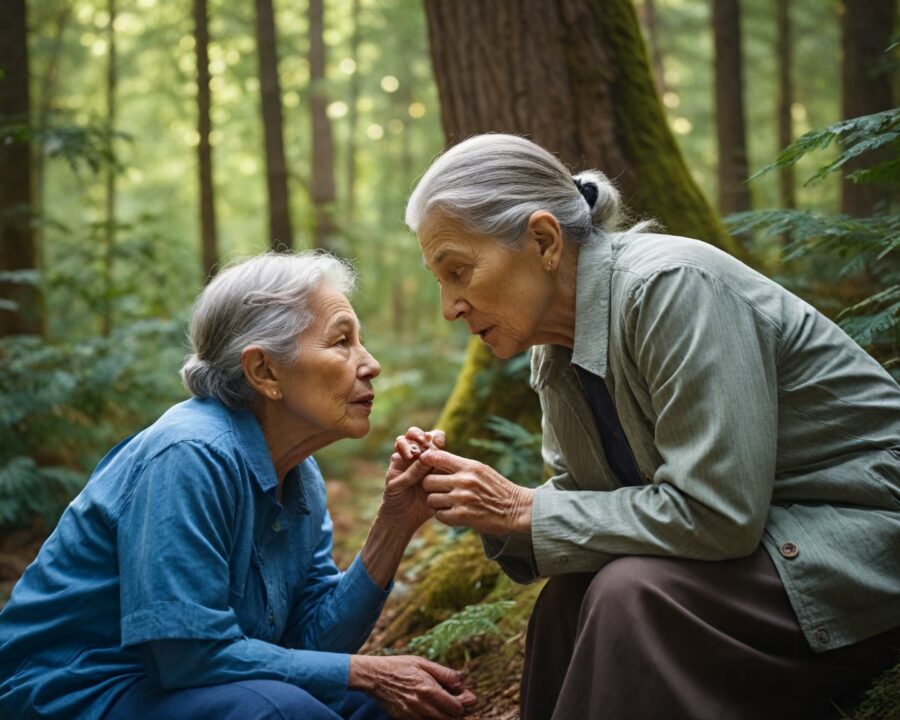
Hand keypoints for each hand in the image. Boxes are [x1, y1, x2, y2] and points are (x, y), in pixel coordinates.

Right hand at [349, 654, 477, 718]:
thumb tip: (463, 679)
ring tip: (447, 705)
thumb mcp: (422, 663)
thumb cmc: (398, 666)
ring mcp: (412, 714)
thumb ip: (444, 673)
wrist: (374, 676)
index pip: (456, 707)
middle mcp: (421, 705)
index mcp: (428, 689)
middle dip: (458, 712)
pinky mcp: (404, 719)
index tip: (467, 696)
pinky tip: (433, 709)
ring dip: (446, 716)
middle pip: (449, 719)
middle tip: (459, 702)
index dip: (465, 703)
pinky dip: (432, 719)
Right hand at [380, 427, 445, 532]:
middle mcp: (414, 457)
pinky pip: (396, 459)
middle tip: (425, 441)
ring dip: (409, 443)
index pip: (432, 437)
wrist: (407, 520)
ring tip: (415, 452)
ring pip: (401, 441)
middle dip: (419, 434)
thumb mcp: (440, 487)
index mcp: (429, 457)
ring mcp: (402, 462)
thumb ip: (443, 471)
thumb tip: (447, 455)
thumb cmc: (428, 503)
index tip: (441, 443)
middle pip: (414, 433)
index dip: (436, 436)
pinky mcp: (392, 471)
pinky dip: (404, 459)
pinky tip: (409, 461)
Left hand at [419, 448, 533, 534]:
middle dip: (430, 487)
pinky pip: (439, 515)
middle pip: (427, 481)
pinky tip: (453, 513)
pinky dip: (443, 515)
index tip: (425, 466)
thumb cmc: (496, 488)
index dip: (426, 461)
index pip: (436, 457)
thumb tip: (433, 457)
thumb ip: (459, 465)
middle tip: (438, 490)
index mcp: (469, 466)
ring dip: (436, 503)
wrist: (516, 509)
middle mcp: (464, 481)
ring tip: (447, 503)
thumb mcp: (481, 469)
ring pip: (431, 499)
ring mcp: (462, 499)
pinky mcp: (462, 516)